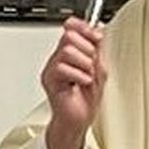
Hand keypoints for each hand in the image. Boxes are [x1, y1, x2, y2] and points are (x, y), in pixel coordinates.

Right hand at [41, 17, 104, 137]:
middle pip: (69, 36)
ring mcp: (52, 69)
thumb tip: (98, 30)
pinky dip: (78, 75)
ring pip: (67, 51)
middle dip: (87, 49)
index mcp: (70, 53)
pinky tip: (82, 83)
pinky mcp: (49, 80)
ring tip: (87, 76)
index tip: (96, 36)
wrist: (78, 121)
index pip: (71, 28)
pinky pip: (61, 68)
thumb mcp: (99, 69)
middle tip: (91, 64)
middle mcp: (58, 59)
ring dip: (84, 64)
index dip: (84, 27)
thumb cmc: (86, 100)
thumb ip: (98, 49)